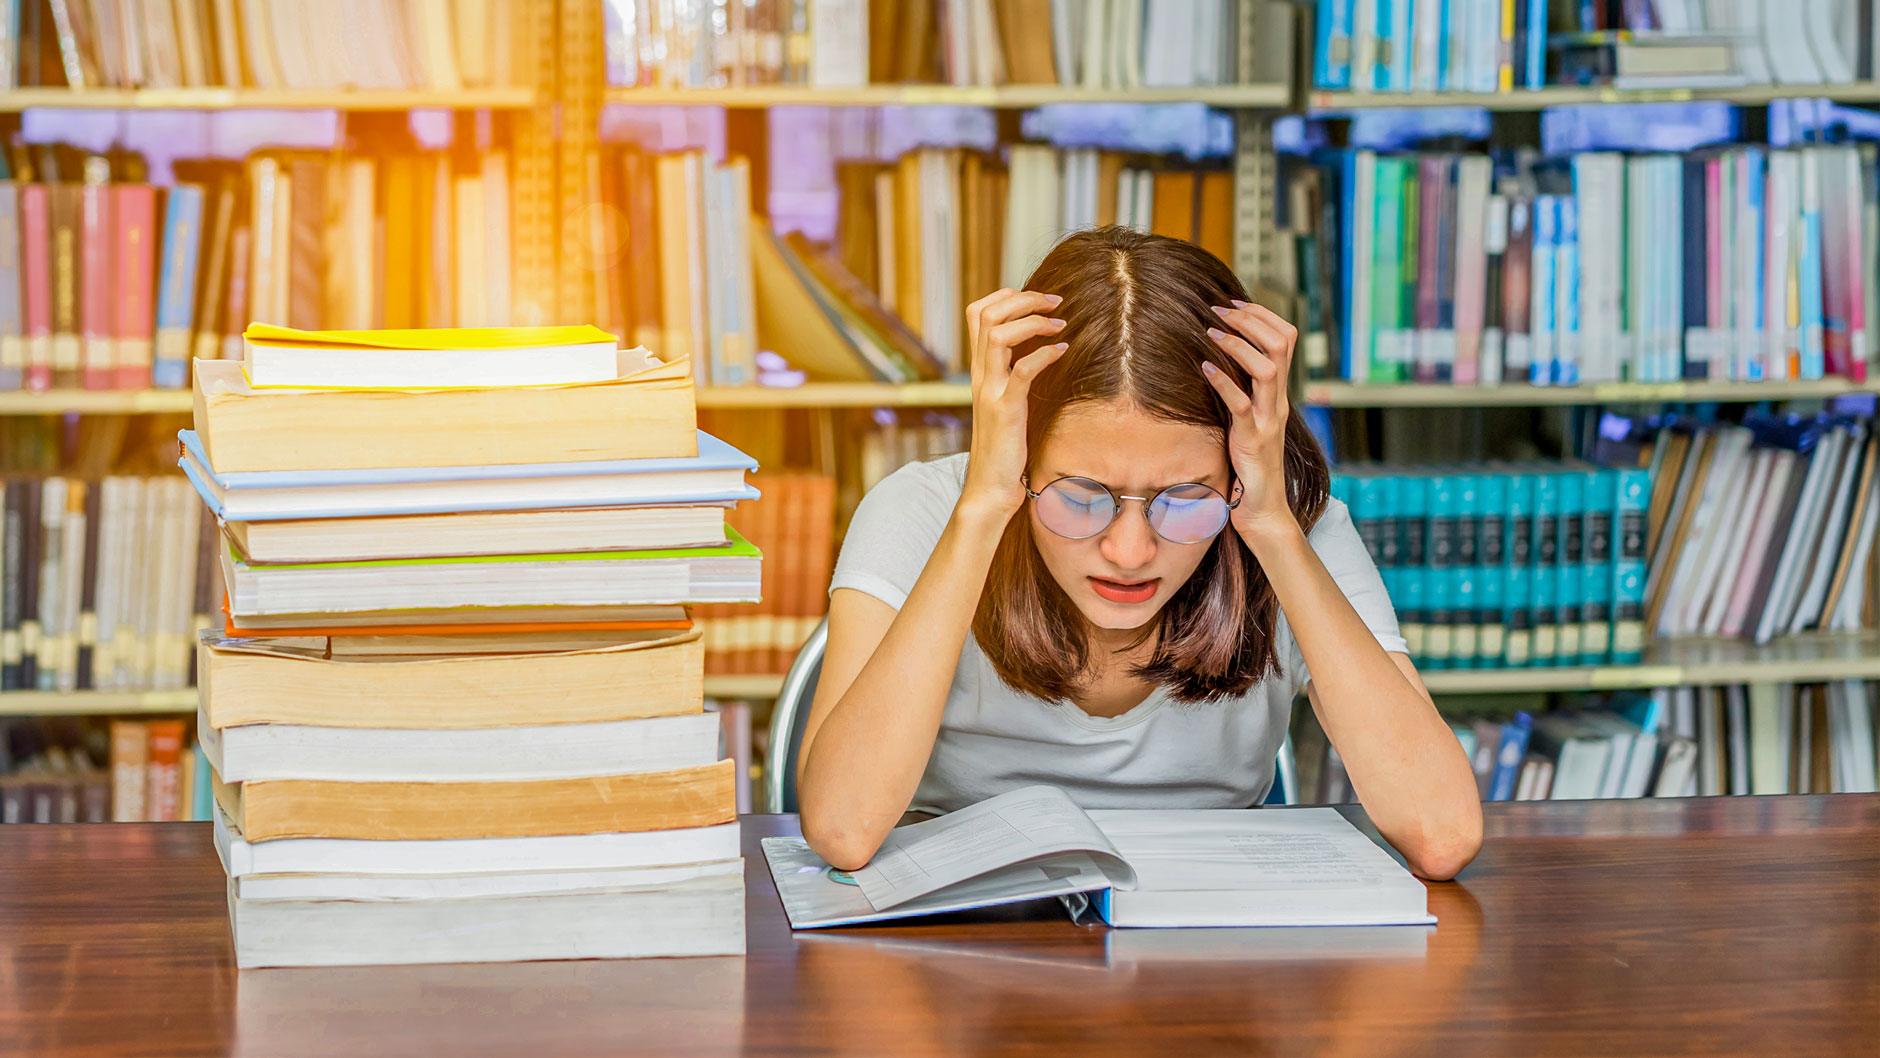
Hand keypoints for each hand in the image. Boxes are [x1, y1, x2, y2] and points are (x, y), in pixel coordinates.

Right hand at [958, 288, 1069, 522]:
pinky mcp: (1006, 410)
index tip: (1037, 299)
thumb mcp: (1007, 402)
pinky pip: (1022, 371)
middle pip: (987, 315)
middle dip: (1022, 299)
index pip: (978, 313)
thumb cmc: (1006, 446)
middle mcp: (980, 375)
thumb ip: (1014, 374)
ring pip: (998, 336)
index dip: (1005, 296)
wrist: (991, 485)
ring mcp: (991, 391)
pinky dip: (1044, 354)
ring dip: (1032, 321)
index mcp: (980, 370)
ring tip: (1060, 323)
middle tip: (1055, 302)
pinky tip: (1064, 351)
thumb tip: (1038, 350)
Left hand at [1199, 300, 1296, 539]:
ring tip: (1210, 334)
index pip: (1285, 338)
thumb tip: (1216, 358)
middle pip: (1281, 344)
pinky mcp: (1253, 441)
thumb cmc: (1248, 462)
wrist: (1261, 506)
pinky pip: (1242, 405)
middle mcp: (1278, 402)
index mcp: (1278, 393)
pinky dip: (1224, 383)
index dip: (1262, 315)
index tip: (1232, 302)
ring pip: (1268, 370)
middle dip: (1250, 320)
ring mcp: (1268, 420)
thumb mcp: (1247, 417)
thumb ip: (1242, 390)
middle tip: (1218, 311)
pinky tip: (1204, 369)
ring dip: (1238, 346)